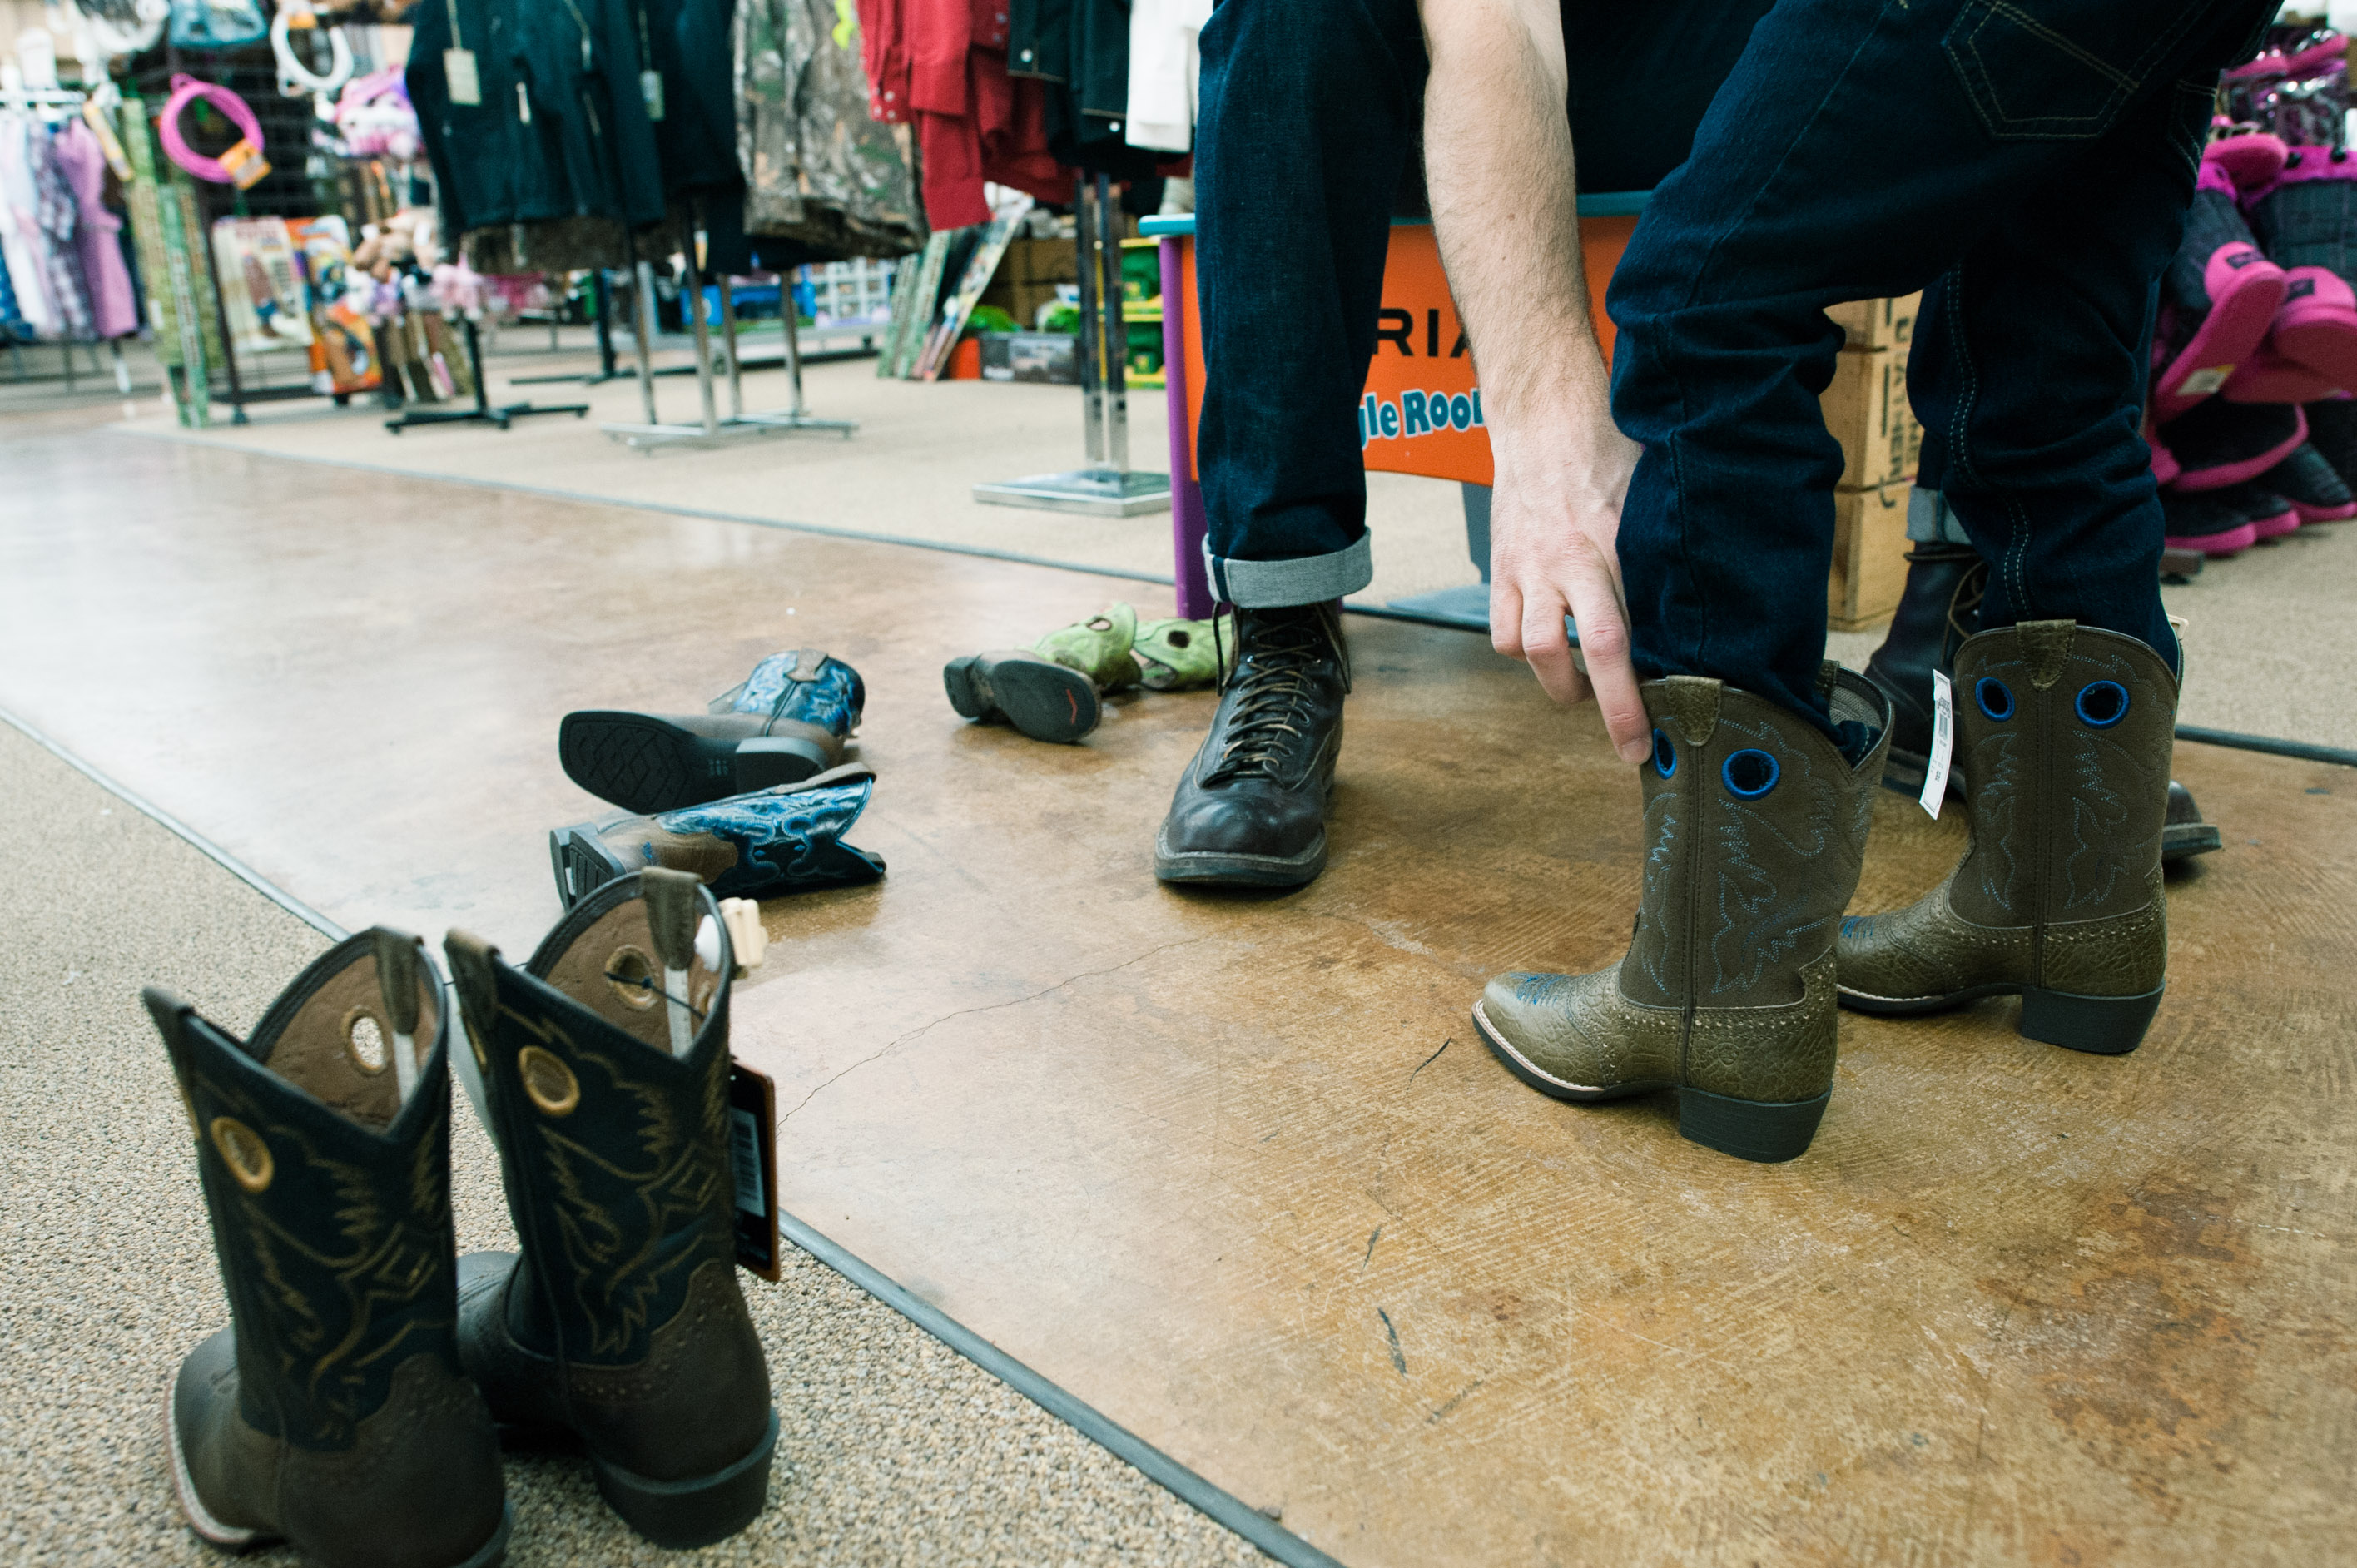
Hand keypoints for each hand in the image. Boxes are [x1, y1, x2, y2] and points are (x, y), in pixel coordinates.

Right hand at [1487, 422, 1652, 764]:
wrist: (1543, 416)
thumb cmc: (1610, 451)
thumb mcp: (1652, 495)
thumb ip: (1668, 551)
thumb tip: (1714, 610)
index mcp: (1616, 541)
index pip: (1632, 628)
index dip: (1648, 684)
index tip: (1671, 722)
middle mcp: (1569, 559)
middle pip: (1589, 649)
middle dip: (1614, 708)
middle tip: (1633, 749)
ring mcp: (1528, 567)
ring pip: (1533, 649)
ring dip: (1561, 685)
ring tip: (1585, 693)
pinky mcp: (1501, 570)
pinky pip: (1503, 633)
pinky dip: (1524, 654)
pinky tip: (1550, 649)